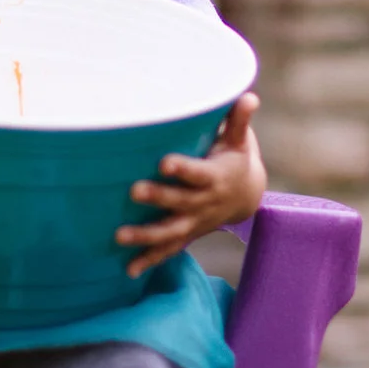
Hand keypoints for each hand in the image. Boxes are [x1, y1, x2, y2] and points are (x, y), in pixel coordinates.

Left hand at [116, 95, 267, 276]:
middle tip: (133, 191)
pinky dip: (150, 260)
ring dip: (146, 236)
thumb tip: (249, 96)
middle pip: (180, 202)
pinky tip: (128, 271)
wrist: (247, 196)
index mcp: (215, 178)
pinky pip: (169, 250)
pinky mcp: (187, 234)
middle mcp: (204, 203)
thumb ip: (238, 121)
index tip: (165, 162)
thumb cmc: (235, 159)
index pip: (198, 174)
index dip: (183, 169)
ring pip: (170, 232)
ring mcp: (195, 222)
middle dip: (158, 198)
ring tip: (119, 236)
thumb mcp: (239, 141)